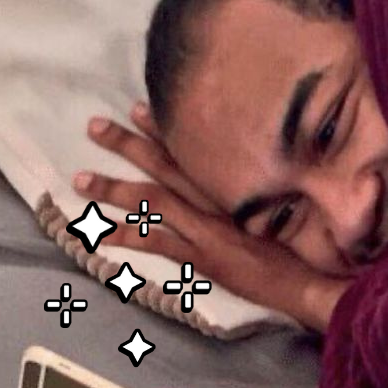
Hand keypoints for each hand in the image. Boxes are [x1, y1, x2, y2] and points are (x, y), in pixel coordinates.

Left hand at [73, 102, 348, 331]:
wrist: (307, 278)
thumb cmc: (303, 239)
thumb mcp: (285, 202)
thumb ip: (261, 185)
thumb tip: (250, 169)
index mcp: (234, 182)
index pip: (193, 149)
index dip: (164, 129)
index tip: (139, 109)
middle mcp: (217, 198)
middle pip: (166, 166)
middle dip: (130, 144)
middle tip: (96, 125)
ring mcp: (206, 228)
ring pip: (153, 201)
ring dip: (115, 189)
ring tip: (80, 180)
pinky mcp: (202, 257)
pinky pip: (158, 243)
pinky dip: (128, 237)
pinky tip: (98, 237)